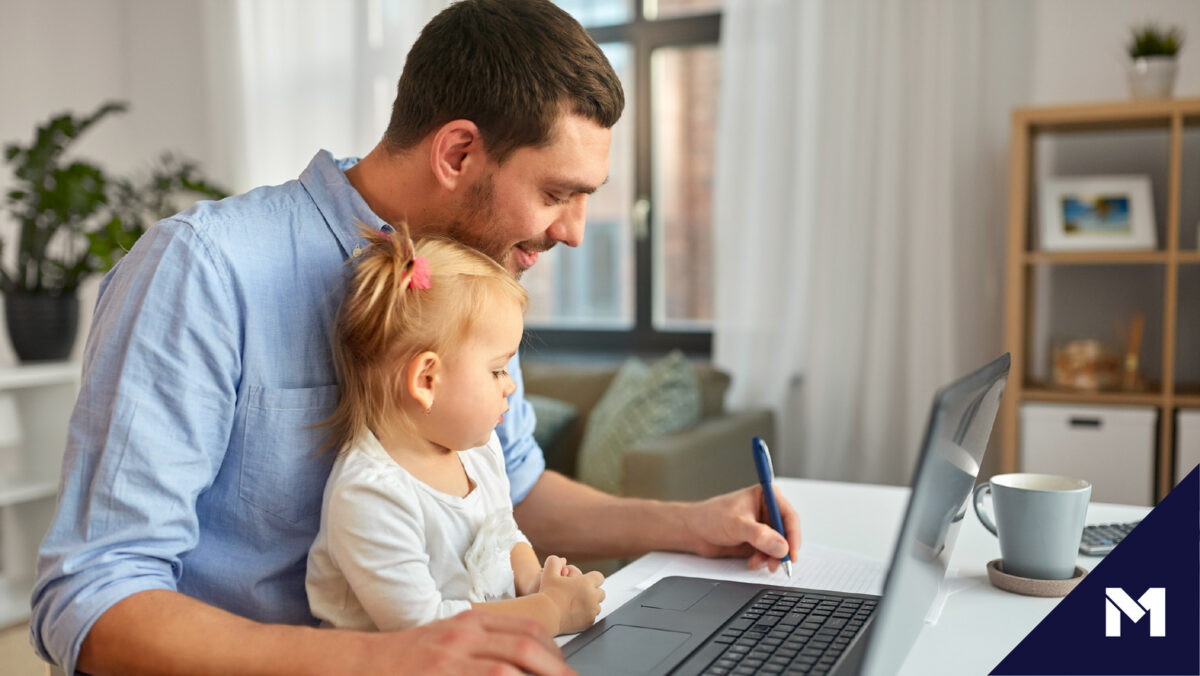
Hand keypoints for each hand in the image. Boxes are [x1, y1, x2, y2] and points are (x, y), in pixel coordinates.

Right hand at [367, 609, 574, 674]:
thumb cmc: (407, 656)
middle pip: (526, 647)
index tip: (566, 669)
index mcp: (472, 621)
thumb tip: (522, 663)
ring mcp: (450, 657)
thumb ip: (485, 647)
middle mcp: (464, 634)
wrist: (361, 662)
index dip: (555, 652)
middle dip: (556, 670)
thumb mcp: (450, 640)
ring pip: (507, 669)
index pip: (528, 629)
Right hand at [538, 555, 604, 633]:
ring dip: (590, 604)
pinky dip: (586, 616)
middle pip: (601, 592)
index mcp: (586, 583)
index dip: (592, 578)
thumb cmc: (548, 594)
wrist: (546, 615)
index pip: (599, 577)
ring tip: (577, 604)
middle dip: (593, 592)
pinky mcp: (589, 622)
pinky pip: (592, 617)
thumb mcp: (549, 573)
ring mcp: (591, 610)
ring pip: (597, 606)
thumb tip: (560, 560)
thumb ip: (555, 562)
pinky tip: (576, 613)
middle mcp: (592, 597)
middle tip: (580, 594)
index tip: (585, 582)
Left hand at [683, 484, 801, 571]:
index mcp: (766, 496)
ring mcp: (763, 526)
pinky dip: (763, 560)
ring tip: (758, 563)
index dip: (793, 536)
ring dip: (771, 557)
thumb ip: (760, 535)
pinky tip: (752, 562)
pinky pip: (769, 553)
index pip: (789, 516)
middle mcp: (767, 510)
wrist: (694, 531)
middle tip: (777, 564)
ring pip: (779, 546)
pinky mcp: (758, 540)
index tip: (791, 554)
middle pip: (786, 533)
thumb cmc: (711, 517)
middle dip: (782, 550)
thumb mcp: (737, 525)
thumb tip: (781, 546)